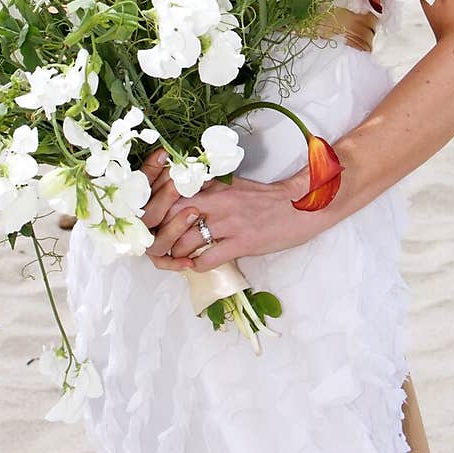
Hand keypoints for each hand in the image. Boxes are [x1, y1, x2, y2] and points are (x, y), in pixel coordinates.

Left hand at [139, 148, 323, 272]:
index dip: (157, 209)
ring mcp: (229, 223)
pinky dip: (197, 266)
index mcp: (213, 186)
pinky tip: (198, 265)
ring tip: (180, 256)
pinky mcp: (242, 243)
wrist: (299, 207)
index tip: (154, 220)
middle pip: (171, 218)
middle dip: (161, 233)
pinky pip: (207, 259)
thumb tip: (181, 194)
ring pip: (185, 242)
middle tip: (161, 243)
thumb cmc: (265, 198)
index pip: (172, 194)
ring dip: (178, 253)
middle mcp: (217, 202)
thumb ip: (207, 189)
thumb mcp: (232, 185)